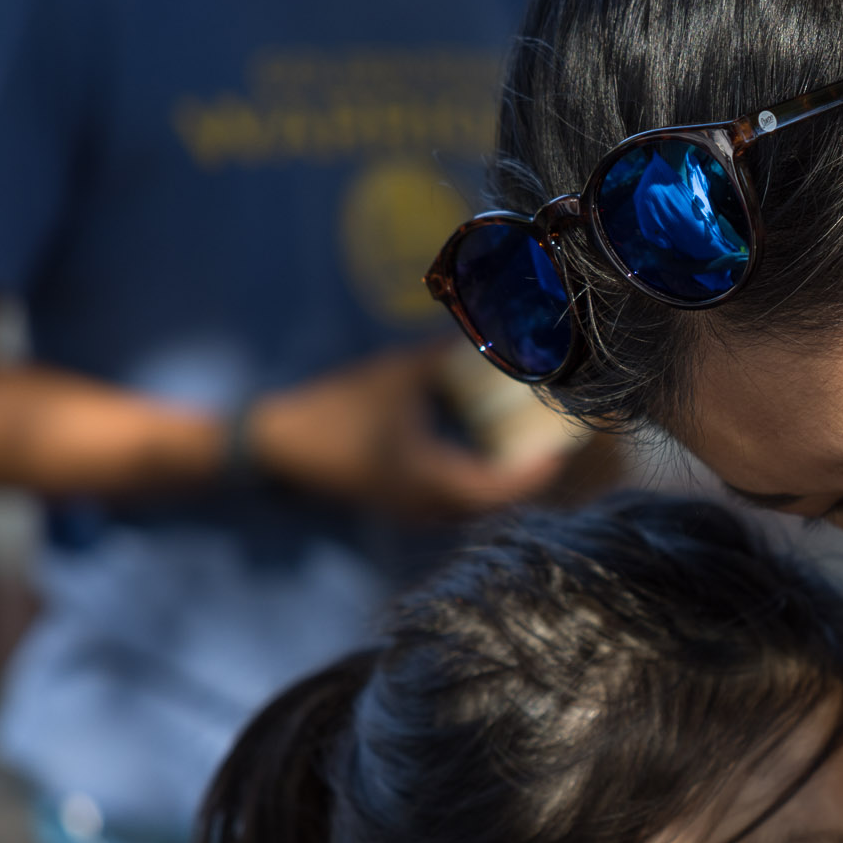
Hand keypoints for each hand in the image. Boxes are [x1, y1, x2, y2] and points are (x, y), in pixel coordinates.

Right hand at [247, 343, 561, 520]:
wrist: (279, 445)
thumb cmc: (336, 409)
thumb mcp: (394, 375)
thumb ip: (442, 357)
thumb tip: (487, 332)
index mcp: (429, 479)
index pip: (500, 488)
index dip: (536, 471)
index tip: (563, 447)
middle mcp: (427, 505)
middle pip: (496, 503)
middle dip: (529, 476)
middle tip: (558, 443)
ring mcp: (415, 510)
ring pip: (476, 507)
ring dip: (505, 482)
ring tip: (533, 448)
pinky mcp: (404, 505)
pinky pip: (456, 503)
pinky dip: (481, 483)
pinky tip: (493, 453)